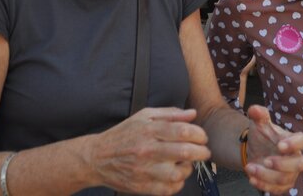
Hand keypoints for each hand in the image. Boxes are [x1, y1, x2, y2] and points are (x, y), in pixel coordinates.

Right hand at [88, 108, 210, 194]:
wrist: (98, 158)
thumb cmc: (123, 134)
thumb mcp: (144, 116)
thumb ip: (170, 114)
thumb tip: (192, 114)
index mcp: (149, 130)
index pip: (182, 131)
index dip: (199, 134)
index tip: (202, 137)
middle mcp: (147, 150)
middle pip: (184, 152)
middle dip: (201, 152)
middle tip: (204, 151)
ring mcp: (144, 170)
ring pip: (178, 174)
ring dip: (188, 169)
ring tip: (186, 164)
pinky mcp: (142, 187)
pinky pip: (168, 189)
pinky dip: (177, 184)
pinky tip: (175, 175)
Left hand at [243, 105, 302, 193]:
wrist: (255, 150)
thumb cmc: (263, 136)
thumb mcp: (260, 123)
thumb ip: (258, 115)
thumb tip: (253, 109)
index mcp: (293, 140)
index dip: (295, 144)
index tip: (280, 146)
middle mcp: (295, 158)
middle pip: (299, 165)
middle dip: (282, 164)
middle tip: (264, 160)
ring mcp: (290, 173)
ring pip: (285, 179)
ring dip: (266, 175)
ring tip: (249, 167)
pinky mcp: (282, 185)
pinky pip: (277, 190)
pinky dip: (263, 185)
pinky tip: (251, 178)